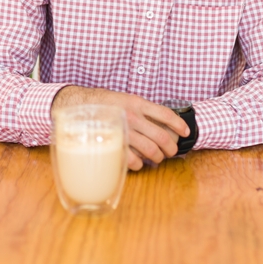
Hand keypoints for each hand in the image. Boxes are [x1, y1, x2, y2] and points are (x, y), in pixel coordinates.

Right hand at [51, 86, 189, 170]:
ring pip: (151, 151)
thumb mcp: (124, 99)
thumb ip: (141, 109)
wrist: (76, 106)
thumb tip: (161, 123)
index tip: (186, 132)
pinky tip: (139, 163)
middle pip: (162, 137)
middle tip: (171, 151)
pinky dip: (140, 164)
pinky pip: (135, 161)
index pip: (166, 114)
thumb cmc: (102, 104)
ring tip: (157, 158)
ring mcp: (124, 132)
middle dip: (171, 148)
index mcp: (137, 103)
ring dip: (158, 158)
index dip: (179, 125)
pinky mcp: (115, 145)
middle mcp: (132, 117)